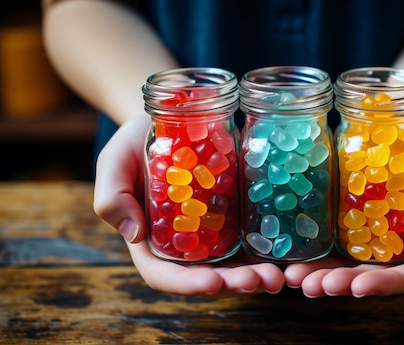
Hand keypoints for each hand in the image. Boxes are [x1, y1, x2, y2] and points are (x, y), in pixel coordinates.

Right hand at [93, 114, 284, 296]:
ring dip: (258, 275)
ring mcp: (213, 231)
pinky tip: (291, 250)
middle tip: (261, 280)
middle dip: (234, 284)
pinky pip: (254, 237)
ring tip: (280, 275)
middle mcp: (185, 243)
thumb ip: (112, 195)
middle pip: (209, 275)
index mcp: (152, 240)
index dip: (189, 284)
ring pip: (235, 263)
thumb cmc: (136, 142)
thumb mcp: (114, 161)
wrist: (171, 120)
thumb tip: (133, 233)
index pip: (166, 275)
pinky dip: (271, 248)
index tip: (213, 281)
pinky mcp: (236, 214)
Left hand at [284, 116, 403, 296]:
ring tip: (296, 278)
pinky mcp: (350, 217)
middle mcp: (398, 246)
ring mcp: (372, 234)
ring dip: (321, 274)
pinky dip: (312, 249)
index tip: (360, 286)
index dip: (387, 285)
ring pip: (346, 264)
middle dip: (343, 284)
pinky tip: (289, 253)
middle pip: (372, 276)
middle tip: (316, 286)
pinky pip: (331, 238)